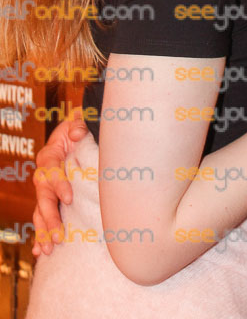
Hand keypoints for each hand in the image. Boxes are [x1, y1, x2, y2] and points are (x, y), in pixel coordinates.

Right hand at [32, 114, 88, 255]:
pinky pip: (42, 218)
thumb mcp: (80, 121)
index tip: (69, 198)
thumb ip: (79, 125)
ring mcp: (45, 189)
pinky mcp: (50, 199)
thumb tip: (76, 133)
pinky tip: (39, 252)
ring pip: (40, 211)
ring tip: (48, 249)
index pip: (51, 171)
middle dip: (50, 217)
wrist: (77, 135)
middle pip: (43, 197)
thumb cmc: (80, 128)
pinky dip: (40, 235)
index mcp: (50, 154)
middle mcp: (43, 174)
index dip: (59, 184)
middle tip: (58, 235)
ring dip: (43, 231)